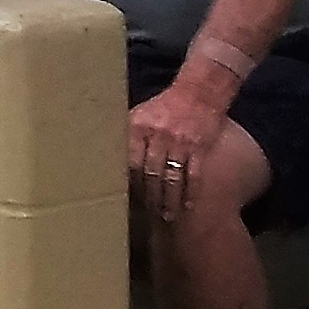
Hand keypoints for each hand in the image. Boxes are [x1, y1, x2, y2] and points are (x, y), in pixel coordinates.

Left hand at [128, 69, 231, 223]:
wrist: (199, 91)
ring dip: (168, 200)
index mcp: (138, 125)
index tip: (126, 201)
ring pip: (171, 177)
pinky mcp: (199, 146)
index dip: (129, 183)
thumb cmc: (166, 105)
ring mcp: (180, 141)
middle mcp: (158, 134)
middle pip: (150, 172)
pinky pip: (193, 174)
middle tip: (146, 217)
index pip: (130, 160)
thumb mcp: (141, 114)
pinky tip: (187, 206)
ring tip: (166, 217)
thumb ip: (129, 135)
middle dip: (148, 197)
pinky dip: (190, 193)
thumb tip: (110, 159)